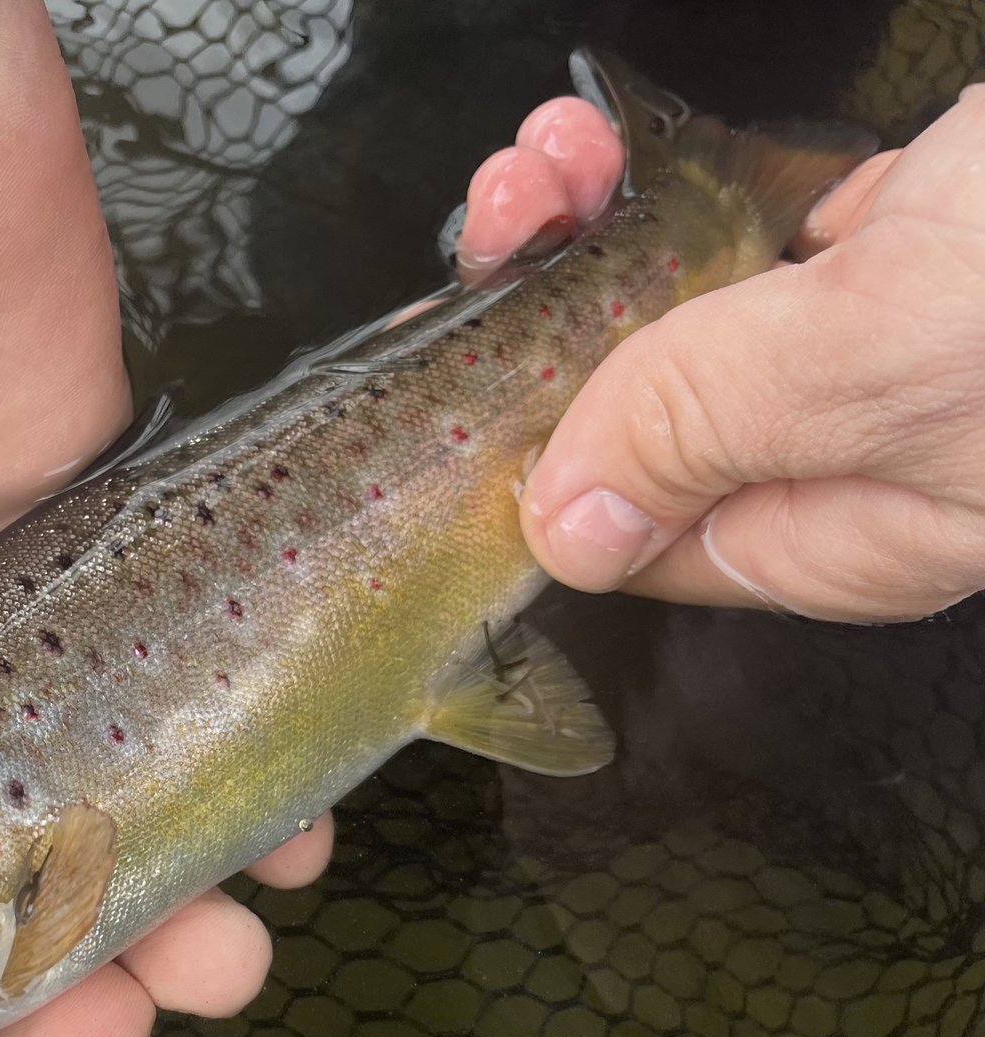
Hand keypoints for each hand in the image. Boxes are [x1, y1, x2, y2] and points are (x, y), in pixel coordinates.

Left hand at [459, 87, 984, 620]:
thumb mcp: (870, 363)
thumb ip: (709, 434)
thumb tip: (573, 528)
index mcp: (848, 528)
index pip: (640, 533)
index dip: (539, 454)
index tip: (466, 366)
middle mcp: (864, 452)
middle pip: (653, 407)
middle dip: (558, 304)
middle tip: (507, 219)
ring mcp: (894, 344)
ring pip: (701, 306)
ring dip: (607, 225)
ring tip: (556, 160)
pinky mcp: (925, 242)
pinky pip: (769, 231)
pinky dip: (698, 185)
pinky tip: (642, 148)